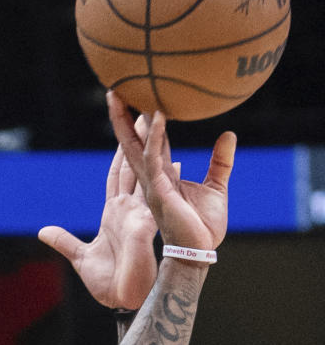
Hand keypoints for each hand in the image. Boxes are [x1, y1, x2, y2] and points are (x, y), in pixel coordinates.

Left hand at [38, 118, 158, 310]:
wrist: (123, 301)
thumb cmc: (107, 283)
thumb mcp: (79, 258)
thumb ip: (64, 241)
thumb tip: (43, 231)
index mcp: (114, 214)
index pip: (117, 176)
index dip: (120, 153)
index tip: (124, 129)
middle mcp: (129, 209)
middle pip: (134, 165)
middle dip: (139, 138)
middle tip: (146, 109)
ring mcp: (139, 214)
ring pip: (145, 172)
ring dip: (151, 146)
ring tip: (157, 116)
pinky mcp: (145, 224)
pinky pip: (152, 196)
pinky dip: (160, 175)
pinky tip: (172, 155)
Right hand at [106, 90, 235, 252]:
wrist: (197, 255)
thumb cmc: (203, 228)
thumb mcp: (216, 187)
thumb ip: (220, 161)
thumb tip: (229, 134)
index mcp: (160, 178)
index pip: (145, 144)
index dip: (138, 122)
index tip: (133, 97)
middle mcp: (150, 179)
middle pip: (130, 142)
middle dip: (121, 116)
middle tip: (114, 89)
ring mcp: (152, 185)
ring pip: (135, 147)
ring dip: (127, 120)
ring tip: (123, 92)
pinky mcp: (159, 192)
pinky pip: (154, 158)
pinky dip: (156, 136)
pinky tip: (158, 114)